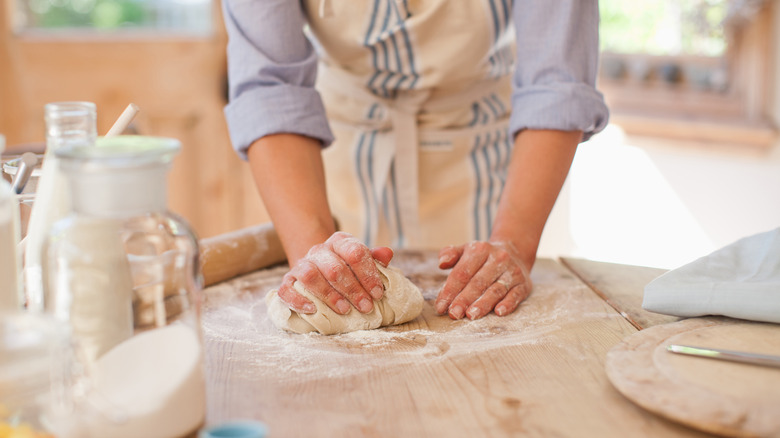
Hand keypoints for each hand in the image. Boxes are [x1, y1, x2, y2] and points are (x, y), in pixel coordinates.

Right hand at [277, 232, 393, 314]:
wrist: (318, 265)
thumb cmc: (346, 267)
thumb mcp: (362, 260)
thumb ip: (375, 258)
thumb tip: (387, 254)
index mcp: (340, 241)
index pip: (354, 252)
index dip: (368, 274)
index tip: (378, 294)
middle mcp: (319, 250)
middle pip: (334, 268)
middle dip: (353, 290)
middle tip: (366, 307)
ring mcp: (301, 264)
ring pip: (310, 275)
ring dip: (329, 295)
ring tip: (344, 310)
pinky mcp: (288, 281)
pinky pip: (286, 289)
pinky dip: (298, 300)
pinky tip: (313, 310)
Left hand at [434, 241, 531, 319]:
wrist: (514, 253)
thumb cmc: (482, 257)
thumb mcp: (465, 250)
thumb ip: (450, 254)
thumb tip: (441, 263)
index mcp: (480, 250)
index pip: (462, 273)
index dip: (450, 290)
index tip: (440, 307)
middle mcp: (498, 259)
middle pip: (478, 282)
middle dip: (464, 300)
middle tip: (453, 314)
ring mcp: (512, 272)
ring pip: (496, 290)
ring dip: (483, 304)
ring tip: (471, 315)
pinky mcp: (523, 284)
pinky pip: (515, 295)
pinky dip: (508, 304)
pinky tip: (498, 312)